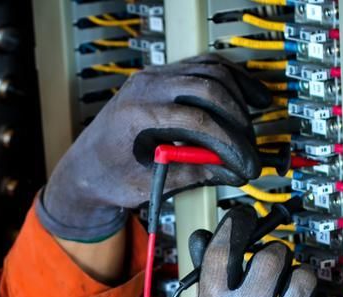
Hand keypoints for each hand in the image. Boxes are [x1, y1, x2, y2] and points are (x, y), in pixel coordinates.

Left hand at [38, 54, 270, 241]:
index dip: (226, 140)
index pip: (195, 117)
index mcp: (135, 114)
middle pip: (207, 86)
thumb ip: (190, 173)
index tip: (243, 159)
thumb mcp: (148, 183)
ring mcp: (153, 77)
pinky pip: (202, 66)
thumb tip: (230, 169)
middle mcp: (144, 87)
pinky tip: (246, 95)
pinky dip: (228, 79)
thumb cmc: (108, 176)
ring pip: (209, 69)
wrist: (86, 167)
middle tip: (249, 144)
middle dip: (236, 117)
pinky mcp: (162, 77)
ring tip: (257, 117)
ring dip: (238, 93)